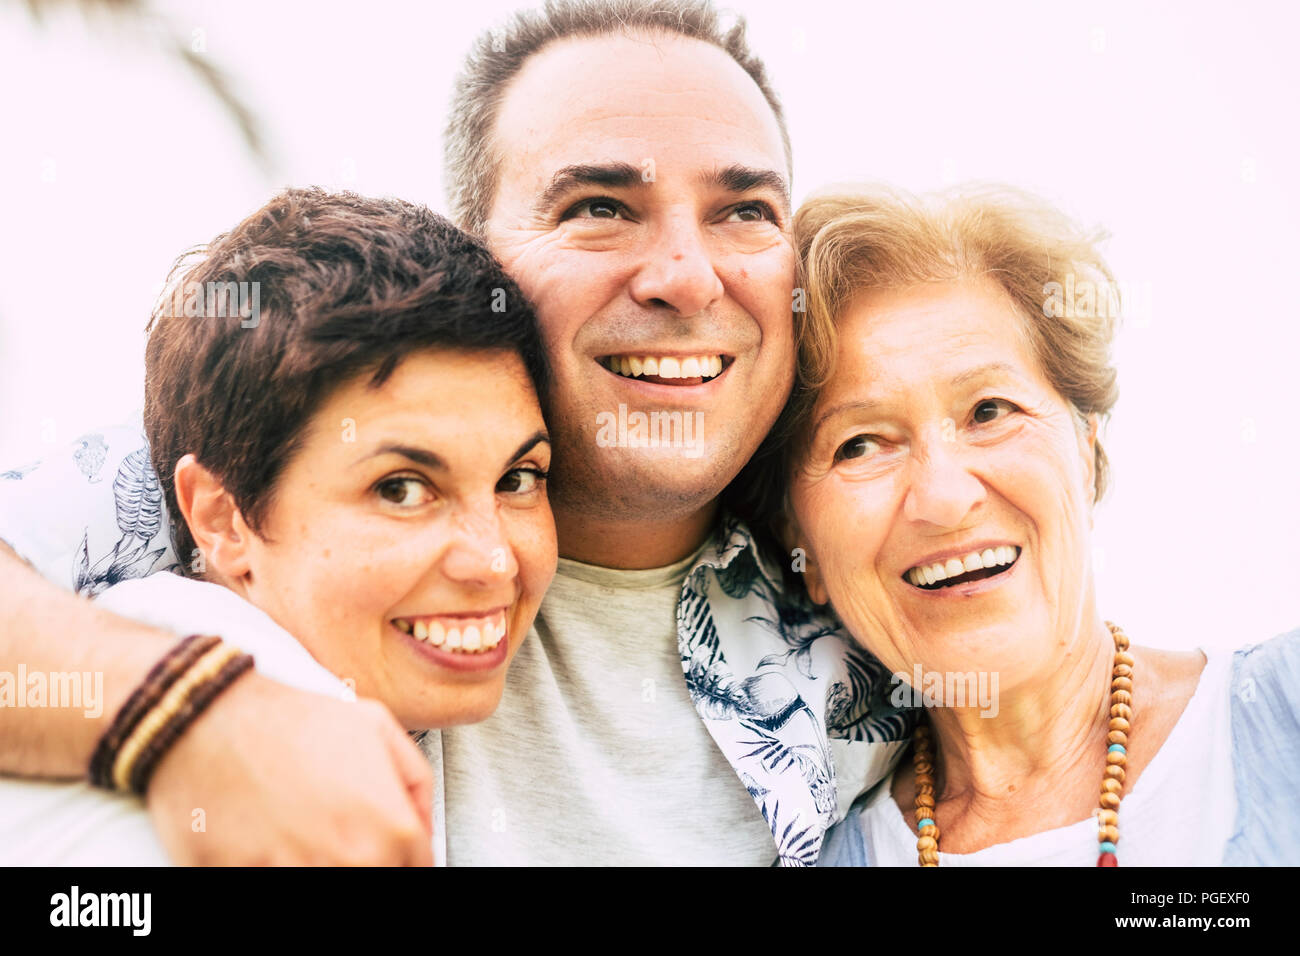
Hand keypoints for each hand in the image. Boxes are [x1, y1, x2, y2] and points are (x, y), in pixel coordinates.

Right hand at [145, 673, 433, 864]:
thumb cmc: (287, 721)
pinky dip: (273, 866)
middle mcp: (349, 860)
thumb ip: (414, 784)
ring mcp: (295, 875)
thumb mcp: (378, 728)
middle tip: (337, 837)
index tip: (387, 849)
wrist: (209, 719)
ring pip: (326, 887)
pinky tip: (269, 844)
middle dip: (364, 861)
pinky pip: (271, 885)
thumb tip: (422, 827)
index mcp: (389, 828)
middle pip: (376, 880)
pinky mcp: (243, 881)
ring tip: (302, 836)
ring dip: (316, 866)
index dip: (402, 857)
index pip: (417, 870)